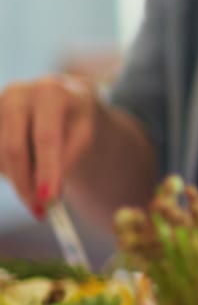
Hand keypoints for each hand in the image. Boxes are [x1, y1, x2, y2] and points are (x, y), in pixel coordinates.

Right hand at [0, 74, 105, 217]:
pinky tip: (22, 168)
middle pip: (14, 148)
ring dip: (17, 179)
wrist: (58, 98)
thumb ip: (66, 160)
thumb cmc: (73, 120)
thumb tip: (46, 197)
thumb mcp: (83, 135)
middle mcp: (18, 94)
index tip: (48, 200)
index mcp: (51, 93)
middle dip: (25, 184)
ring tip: (38, 182)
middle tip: (39, 211)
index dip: (46, 171)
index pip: (47, 138)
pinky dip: (6, 170)